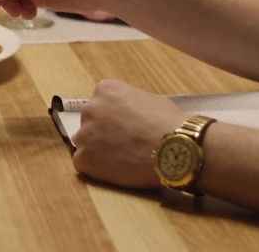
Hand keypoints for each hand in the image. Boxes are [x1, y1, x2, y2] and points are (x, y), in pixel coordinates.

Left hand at [71, 79, 185, 188]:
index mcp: (105, 90)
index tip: (124, 128)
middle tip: (122, 144)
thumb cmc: (169, 123)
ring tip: (121, 159)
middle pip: (90, 122)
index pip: (100, 104)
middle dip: (102, 133)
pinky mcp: (84, 158)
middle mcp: (90, 108)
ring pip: (85, 143)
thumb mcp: (148, 100)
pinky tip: (116, 169)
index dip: (113, 118)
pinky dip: (97, 168)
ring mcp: (84, 134)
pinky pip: (84, 163)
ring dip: (98, 150)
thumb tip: (128, 116)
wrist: (175, 148)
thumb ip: (129, 105)